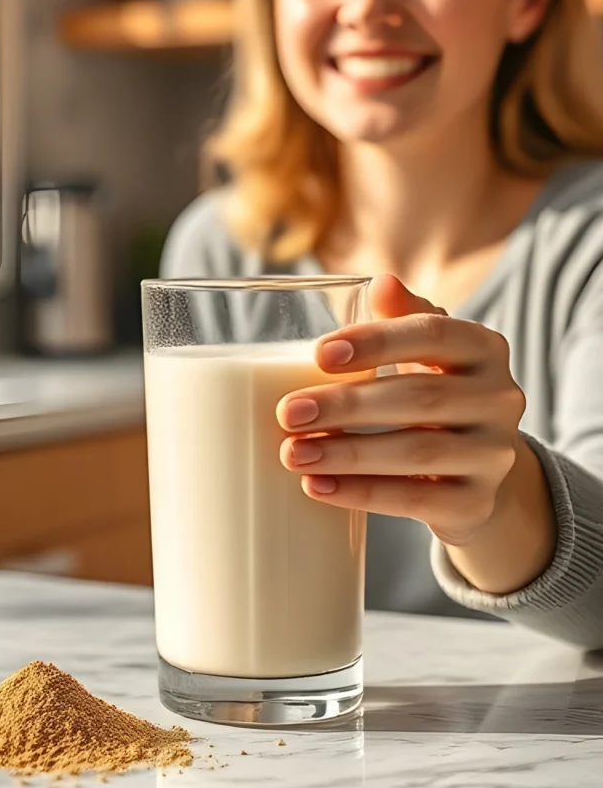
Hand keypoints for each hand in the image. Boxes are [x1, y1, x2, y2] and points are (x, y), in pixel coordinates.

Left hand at [277, 274, 555, 593]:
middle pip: (419, 399)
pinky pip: (417, 500)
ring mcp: (494, 456)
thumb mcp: (424, 353)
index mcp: (484, 349)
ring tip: (291, 453)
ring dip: (346, 454)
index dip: (376, 342)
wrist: (475, 474)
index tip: (318, 354)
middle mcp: (500, 399)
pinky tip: (316, 486)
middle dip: (345, 406)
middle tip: (287, 413)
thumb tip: (380, 282)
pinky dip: (361, 494)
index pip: (434, 334)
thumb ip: (402, 317)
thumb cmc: (432, 395)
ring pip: (417, 453)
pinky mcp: (476, 504)